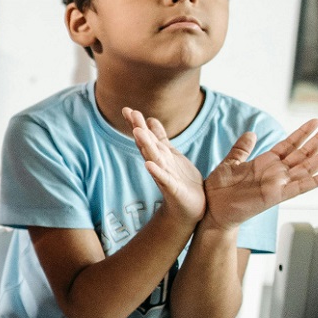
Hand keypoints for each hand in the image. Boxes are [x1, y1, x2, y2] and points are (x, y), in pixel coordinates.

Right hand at [124, 107, 205, 225]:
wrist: (190, 208)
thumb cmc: (181, 181)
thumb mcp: (171, 154)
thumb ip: (160, 138)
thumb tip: (150, 119)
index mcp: (160, 154)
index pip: (147, 136)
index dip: (137, 123)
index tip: (128, 109)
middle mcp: (159, 163)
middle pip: (146, 144)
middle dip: (138, 129)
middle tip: (130, 113)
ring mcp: (164, 176)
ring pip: (153, 158)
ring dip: (145, 145)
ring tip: (138, 132)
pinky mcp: (172, 189)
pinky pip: (163, 179)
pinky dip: (155, 172)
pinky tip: (148, 164)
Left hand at [203, 119, 317, 230]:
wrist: (211, 207)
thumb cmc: (219, 188)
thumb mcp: (231, 162)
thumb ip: (242, 148)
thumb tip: (251, 133)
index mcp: (265, 162)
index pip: (289, 144)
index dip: (303, 133)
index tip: (316, 121)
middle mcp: (275, 172)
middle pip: (303, 153)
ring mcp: (278, 184)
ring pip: (306, 168)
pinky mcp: (276, 196)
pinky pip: (299, 188)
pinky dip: (314, 182)